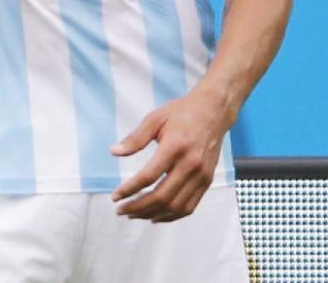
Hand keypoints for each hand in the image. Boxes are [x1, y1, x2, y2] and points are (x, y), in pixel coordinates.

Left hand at [109, 88, 229, 222]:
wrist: (214, 111)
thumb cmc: (182, 112)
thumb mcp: (154, 118)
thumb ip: (135, 138)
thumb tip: (114, 152)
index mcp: (175, 147)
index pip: (149, 176)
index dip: (130, 189)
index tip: (115, 196)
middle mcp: (190, 165)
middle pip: (162, 196)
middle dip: (138, 207)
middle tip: (121, 210)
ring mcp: (201, 176)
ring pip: (176, 206)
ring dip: (153, 214)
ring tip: (134, 214)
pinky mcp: (207, 181)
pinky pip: (190, 206)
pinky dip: (172, 215)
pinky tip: (156, 216)